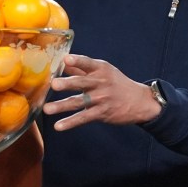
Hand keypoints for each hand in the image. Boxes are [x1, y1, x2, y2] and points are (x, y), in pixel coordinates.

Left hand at [43, 54, 161, 130]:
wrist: (139, 102)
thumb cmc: (117, 84)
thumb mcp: (104, 72)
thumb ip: (82, 68)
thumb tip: (62, 63)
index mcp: (101, 69)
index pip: (87, 63)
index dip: (77, 61)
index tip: (67, 59)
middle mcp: (101, 83)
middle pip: (82, 82)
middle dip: (68, 83)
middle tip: (54, 84)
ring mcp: (101, 99)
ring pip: (79, 102)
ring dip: (62, 106)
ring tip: (47, 109)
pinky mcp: (102, 113)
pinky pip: (83, 118)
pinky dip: (70, 122)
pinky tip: (58, 126)